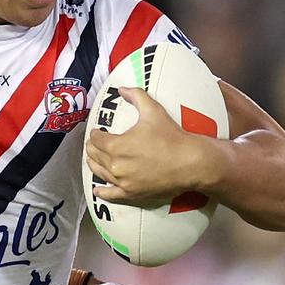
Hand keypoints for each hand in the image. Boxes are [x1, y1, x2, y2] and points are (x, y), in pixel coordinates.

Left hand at [86, 87, 211, 203]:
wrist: (191, 162)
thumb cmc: (172, 137)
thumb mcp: (153, 111)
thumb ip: (136, 96)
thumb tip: (122, 89)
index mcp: (116, 146)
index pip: (96, 139)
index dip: (95, 134)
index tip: (98, 132)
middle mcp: (115, 166)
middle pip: (95, 156)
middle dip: (93, 148)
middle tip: (94, 144)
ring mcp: (122, 182)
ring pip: (99, 173)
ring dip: (94, 165)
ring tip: (93, 160)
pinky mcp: (131, 194)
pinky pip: (111, 195)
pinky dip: (102, 192)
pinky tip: (98, 190)